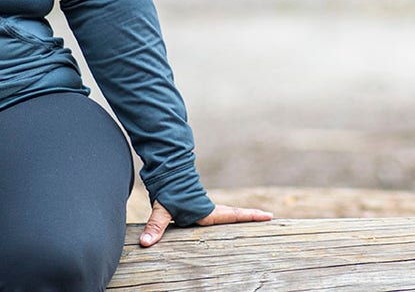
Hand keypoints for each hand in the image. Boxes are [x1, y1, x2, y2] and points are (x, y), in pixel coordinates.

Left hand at [139, 200, 272, 246]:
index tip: (268, 215)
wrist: (165, 171)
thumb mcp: (161, 209)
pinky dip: (226, 215)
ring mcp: (204, 207)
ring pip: (227, 211)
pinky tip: (227, 219)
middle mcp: (208, 210)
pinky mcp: (197, 205)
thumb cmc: (166, 190)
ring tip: (256, 218)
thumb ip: (155, 226)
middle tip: (269, 216)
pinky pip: (216, 212)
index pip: (232, 215)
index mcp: (205, 212)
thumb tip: (146, 243)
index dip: (249, 216)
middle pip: (234, 213)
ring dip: (240, 215)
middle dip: (251, 216)